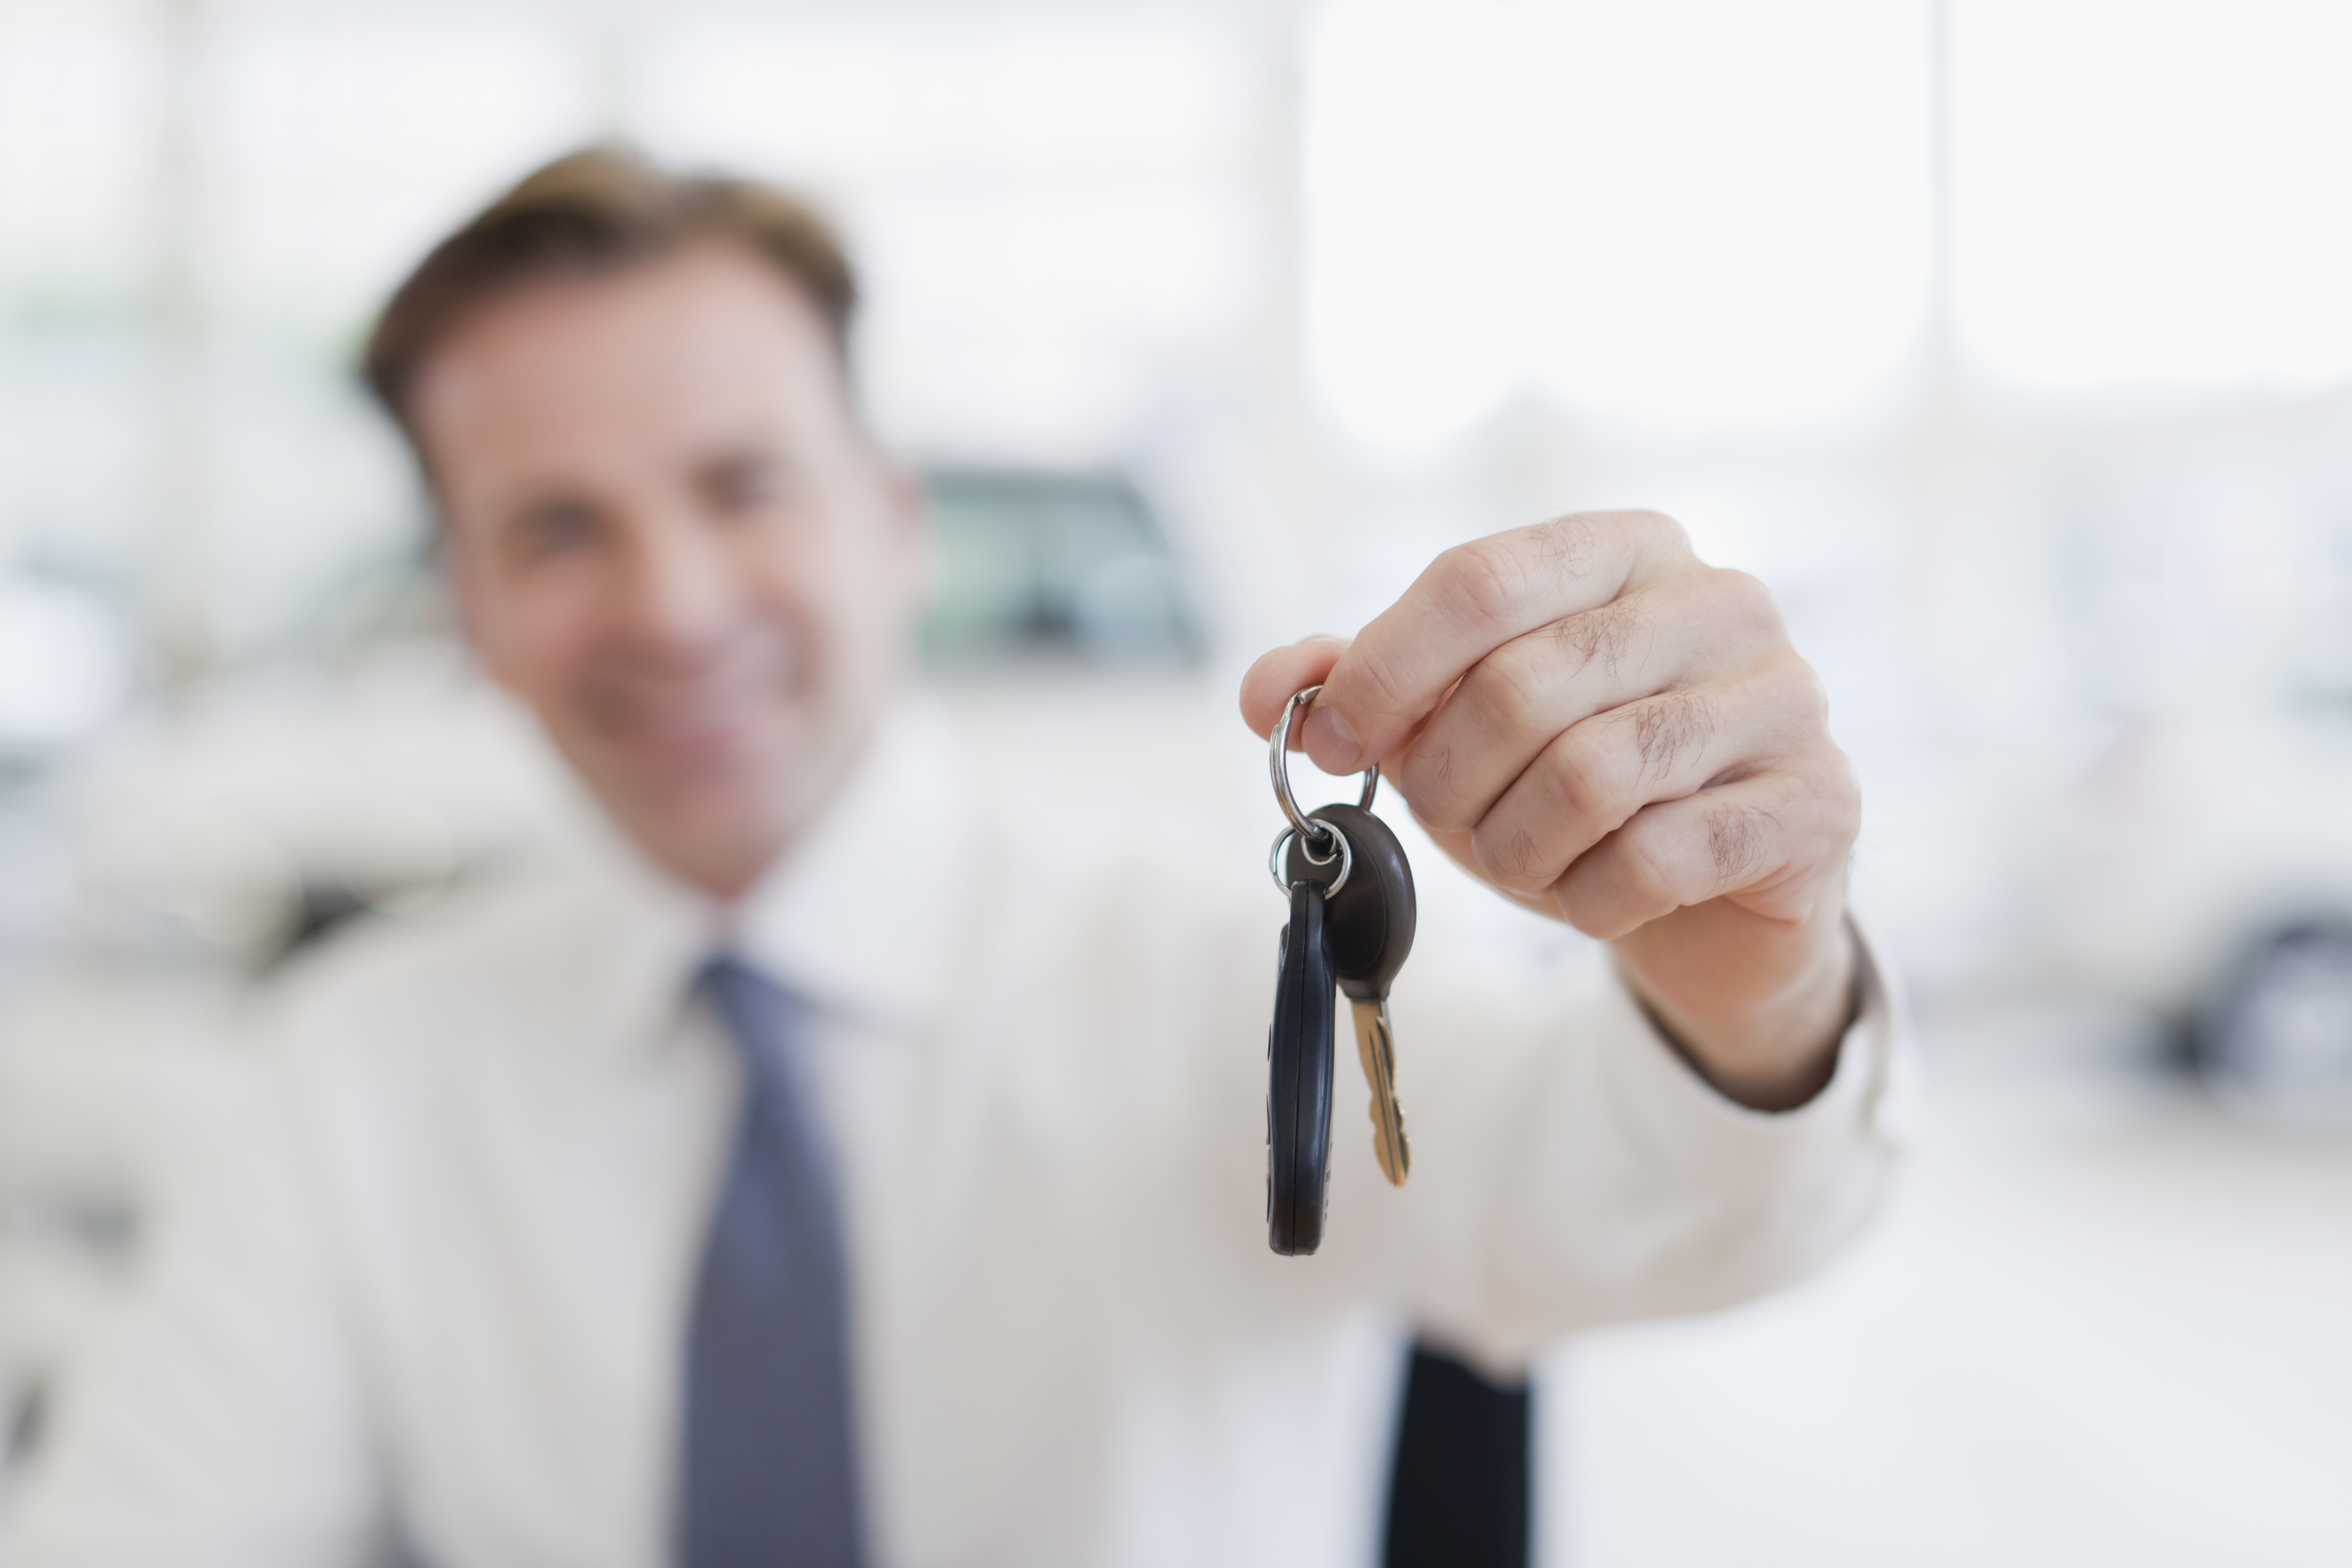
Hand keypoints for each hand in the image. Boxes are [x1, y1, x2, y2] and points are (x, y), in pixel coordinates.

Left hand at [1241, 511, 1857, 1110]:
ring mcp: (1783, 696)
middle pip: (1520, 684)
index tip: (1334, 744)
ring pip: (1589, 776)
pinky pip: (1658, 858)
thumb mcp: (1456, 731)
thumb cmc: (1570, 790)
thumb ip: (1364, 692)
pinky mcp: (1819, 799)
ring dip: (1517, 847)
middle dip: (1449, 781)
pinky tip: (1596, 896)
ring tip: (1522, 861)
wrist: (1710, 898)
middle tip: (1446, 821)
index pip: (1477, 581)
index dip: (1383, 670)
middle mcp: (1718, 600)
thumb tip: (1270, 692)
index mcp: (1623, 548)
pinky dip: (1594, 899)